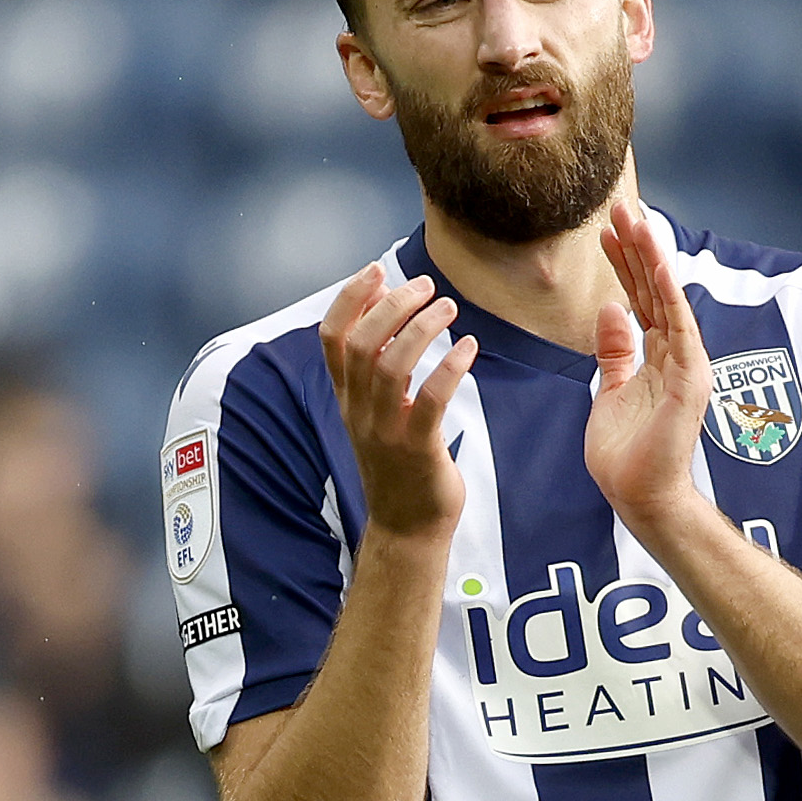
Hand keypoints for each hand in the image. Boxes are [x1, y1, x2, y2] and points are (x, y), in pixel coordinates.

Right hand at [317, 260, 468, 548]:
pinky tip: (468, 347)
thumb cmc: (399, 465)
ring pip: (392, 366)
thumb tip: (388, 311)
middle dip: (393, 305)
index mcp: (348, 399)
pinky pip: (431, 400)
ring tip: (449, 307)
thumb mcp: (377, 414)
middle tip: (426, 286)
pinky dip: (450, 366)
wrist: (407, 530)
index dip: (350, 298)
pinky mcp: (418, 450)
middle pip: (363, 343)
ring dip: (422, 328)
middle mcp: (360, 412)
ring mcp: (386, 432)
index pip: (333, 337)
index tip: (376, 270)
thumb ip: (377, 369)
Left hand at [584, 204, 711, 539]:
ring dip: (652, 260)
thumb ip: (614, 352)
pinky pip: (680, 332)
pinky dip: (669, 299)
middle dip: (637, 247)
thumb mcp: (608, 391)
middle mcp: (676, 355)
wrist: (639, 497)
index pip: (638, 299)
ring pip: (668, 301)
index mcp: (656, 357)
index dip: (623, 263)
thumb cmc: (626, 456)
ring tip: (637, 220)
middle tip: (620, 206)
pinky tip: (657, 268)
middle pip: (654, 290)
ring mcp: (686, 366)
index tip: (605, 230)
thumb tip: (610, 310)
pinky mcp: (689, 382)